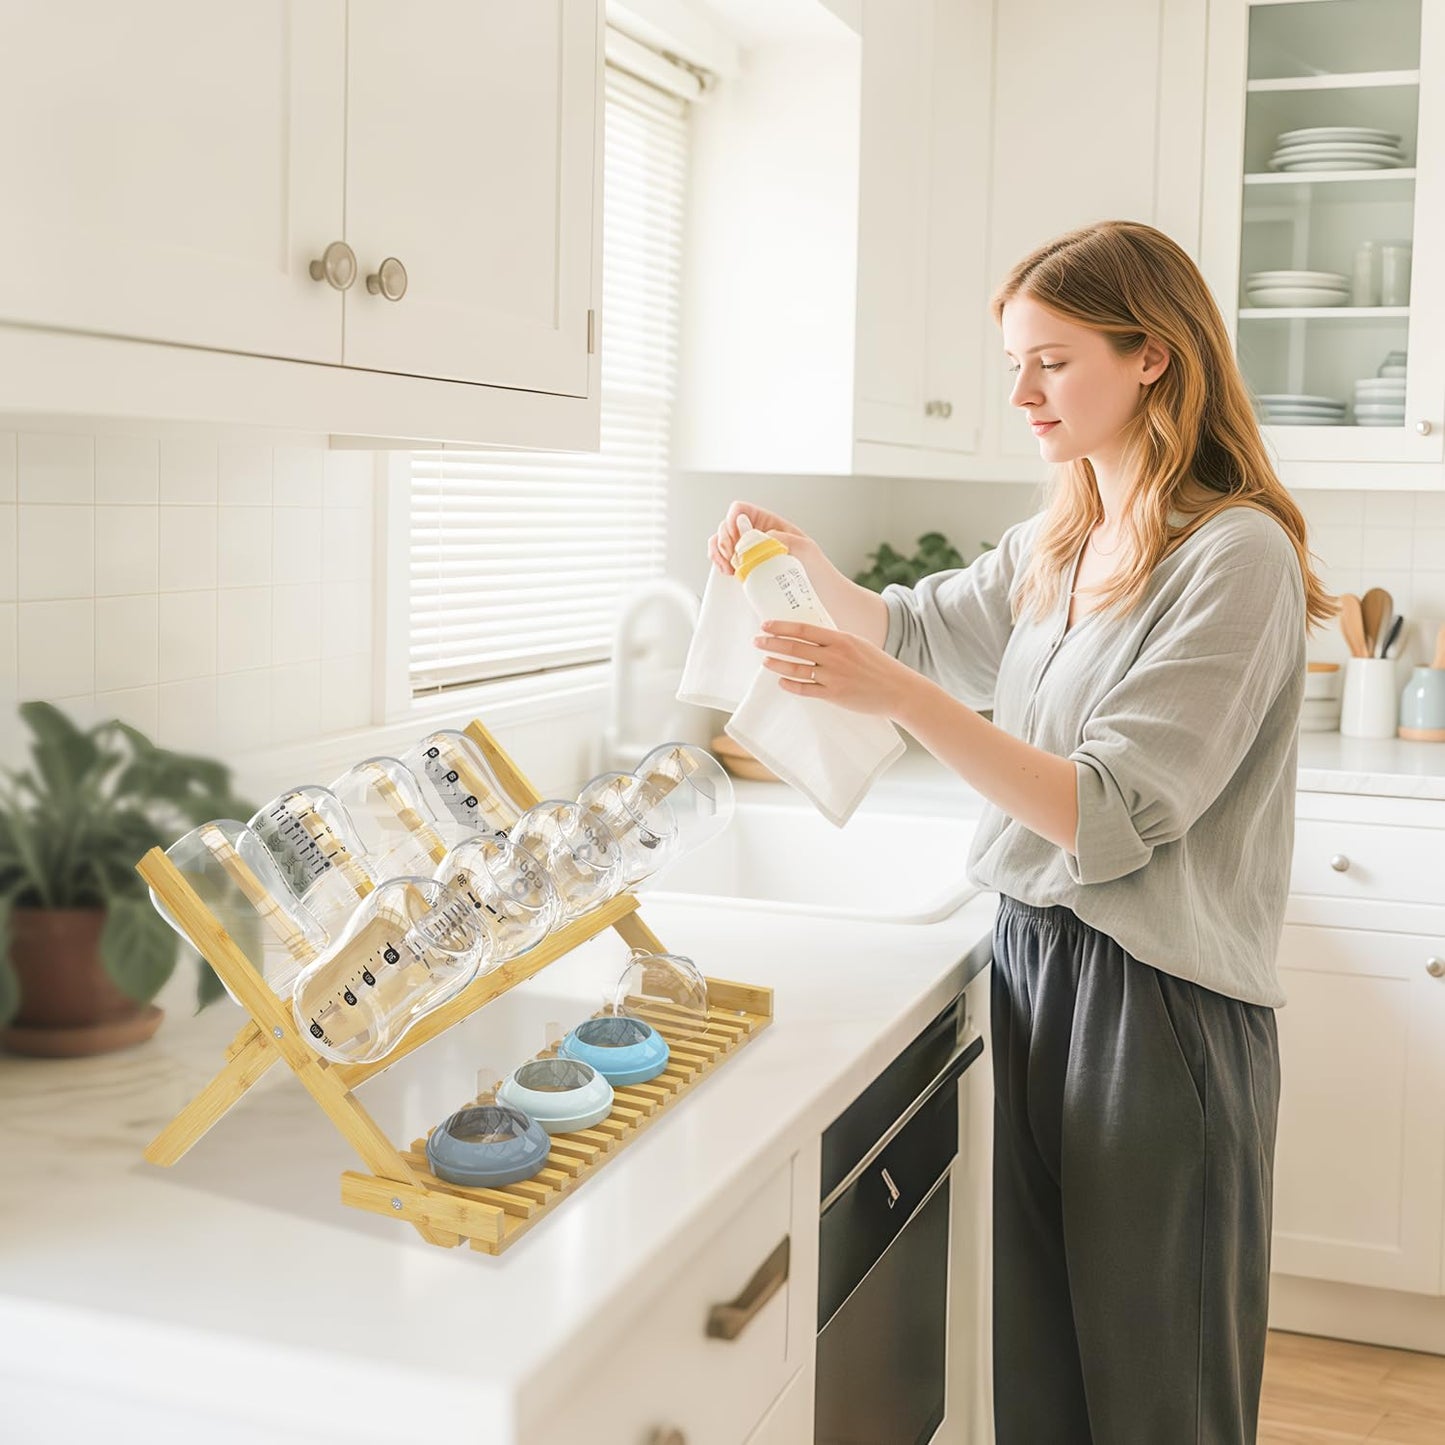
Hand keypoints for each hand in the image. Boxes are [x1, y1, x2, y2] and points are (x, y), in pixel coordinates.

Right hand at [709, 500, 823, 577]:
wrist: (820, 595)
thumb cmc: (816, 570)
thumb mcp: (806, 548)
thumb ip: (785, 538)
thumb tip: (763, 535)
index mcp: (769, 523)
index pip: (740, 510)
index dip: (732, 521)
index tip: (737, 539)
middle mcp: (756, 535)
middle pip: (725, 526)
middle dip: (723, 540)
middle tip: (732, 557)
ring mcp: (748, 552)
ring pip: (720, 542)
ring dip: (717, 552)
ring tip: (728, 568)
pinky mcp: (745, 569)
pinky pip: (723, 560)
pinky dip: (718, 563)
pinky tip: (727, 572)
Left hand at [754, 619, 918, 717]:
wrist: (898, 690)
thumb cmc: (878, 666)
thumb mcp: (858, 644)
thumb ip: (835, 641)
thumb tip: (810, 637)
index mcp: (841, 639)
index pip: (804, 629)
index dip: (782, 627)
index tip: (766, 625)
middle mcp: (834, 656)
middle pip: (795, 647)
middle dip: (772, 643)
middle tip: (757, 641)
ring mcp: (833, 676)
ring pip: (796, 669)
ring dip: (777, 664)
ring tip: (765, 661)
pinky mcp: (834, 695)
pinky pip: (805, 690)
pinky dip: (790, 685)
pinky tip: (781, 681)